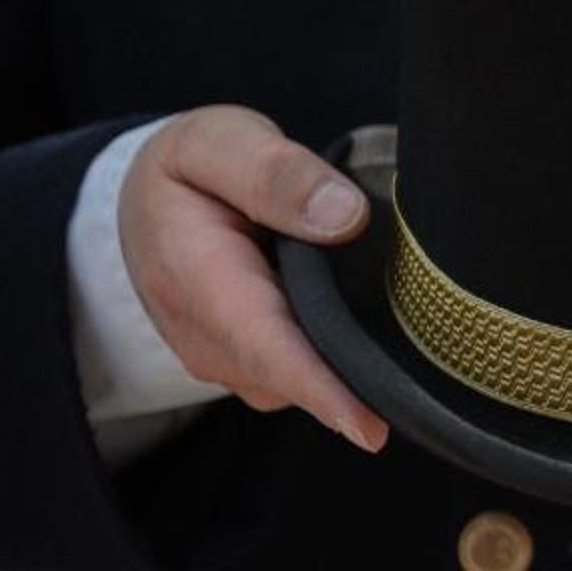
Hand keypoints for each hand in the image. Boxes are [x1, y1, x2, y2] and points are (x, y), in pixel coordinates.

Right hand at [119, 104, 388, 451]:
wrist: (145, 201)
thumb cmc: (190, 167)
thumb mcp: (220, 142)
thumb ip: (277, 173)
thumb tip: (346, 217)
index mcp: (195, 279)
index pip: (265, 348)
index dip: (320, 391)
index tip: (370, 428)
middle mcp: (206, 337)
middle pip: (292, 379)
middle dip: (355, 388)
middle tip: (426, 381)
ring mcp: (226, 359)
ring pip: (300, 385)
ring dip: (347, 373)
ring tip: (400, 338)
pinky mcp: (248, 365)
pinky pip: (300, 378)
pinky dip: (336, 365)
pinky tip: (368, 336)